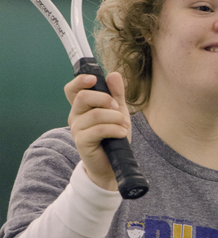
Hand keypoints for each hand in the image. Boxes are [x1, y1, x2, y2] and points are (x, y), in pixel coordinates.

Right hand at [65, 72, 130, 190]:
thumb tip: (113, 74)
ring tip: (124, 125)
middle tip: (117, 109)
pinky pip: (98, 129)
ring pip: (95, 114)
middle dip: (105, 99)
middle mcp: (75, 116)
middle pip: (83, 97)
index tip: (94, 79)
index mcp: (82, 106)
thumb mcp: (118, 111)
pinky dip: (114, 129)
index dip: (80, 81)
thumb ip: (116, 94)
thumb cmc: (113, 136)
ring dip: (115, 118)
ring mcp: (77, 129)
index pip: (72, 89)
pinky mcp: (81, 142)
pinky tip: (122, 133)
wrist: (113, 163)